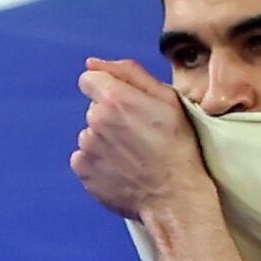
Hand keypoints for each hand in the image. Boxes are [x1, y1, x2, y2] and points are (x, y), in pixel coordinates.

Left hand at [71, 57, 204, 220]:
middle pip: (93, 109)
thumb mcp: (167, 99)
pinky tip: (121, 170)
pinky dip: (99, 163)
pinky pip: (85, 159)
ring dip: (105, 142)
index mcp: (115, 98)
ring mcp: (87, 147)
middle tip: (138, 136)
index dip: (107, 90)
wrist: (175, 197)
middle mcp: (95, 120)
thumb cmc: (177, 148)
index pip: (89, 79)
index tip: (125, 107)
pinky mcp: (84, 171)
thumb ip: (129, 72)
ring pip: (90, 135)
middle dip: (110, 117)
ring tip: (132, 157)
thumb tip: (93, 63)